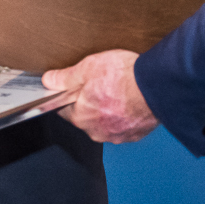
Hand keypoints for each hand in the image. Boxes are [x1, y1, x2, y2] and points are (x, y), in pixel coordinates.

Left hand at [43, 50, 157, 142]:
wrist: (155, 87)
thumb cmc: (123, 77)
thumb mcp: (87, 68)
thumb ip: (65, 77)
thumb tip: (49, 80)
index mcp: (81, 116)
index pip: (63, 110)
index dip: (67, 96)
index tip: (74, 87)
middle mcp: (96, 131)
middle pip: (85, 117)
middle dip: (90, 102)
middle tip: (101, 84)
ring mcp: (116, 135)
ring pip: (105, 122)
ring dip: (108, 110)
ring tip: (118, 91)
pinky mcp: (134, 135)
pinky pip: (123, 126)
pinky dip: (124, 115)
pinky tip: (129, 100)